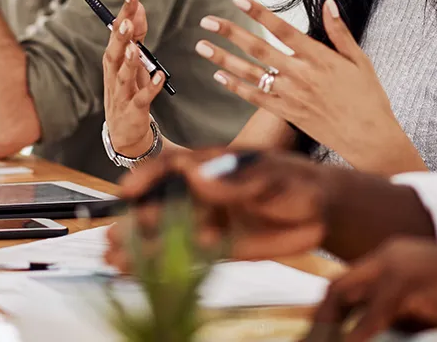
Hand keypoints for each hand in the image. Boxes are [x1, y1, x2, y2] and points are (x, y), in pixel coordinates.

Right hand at [102, 0, 165, 157]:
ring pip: (123, 75)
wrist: (126, 132)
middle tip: (126, 19)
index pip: (117, 31)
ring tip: (134, 46)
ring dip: (129, 61)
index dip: (125, 12)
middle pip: (115, 51)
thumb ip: (137, 35)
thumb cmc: (129, 90)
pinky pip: (143, 97)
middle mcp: (114, 73)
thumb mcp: (132, 60)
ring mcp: (122, 92)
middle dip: (121, 35)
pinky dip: (151, 87)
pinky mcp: (134, 110)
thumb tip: (139, 8)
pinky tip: (160, 76)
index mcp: (113, 59)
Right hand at [104, 149, 329, 268]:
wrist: (322, 211)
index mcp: (215, 164)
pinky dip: (159, 264)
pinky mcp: (217, 248)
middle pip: (163, 201)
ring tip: (113, 258)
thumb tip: (198, 173)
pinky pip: (183, 255)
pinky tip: (135, 272)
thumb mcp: (272, 177)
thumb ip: (237, 179)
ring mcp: (210, 219)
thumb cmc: (298, 182)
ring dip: (139, 243)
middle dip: (136, 218)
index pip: (175, 166)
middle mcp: (205, 190)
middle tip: (114, 236)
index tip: (129, 192)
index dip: (149, 177)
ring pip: (167, 231)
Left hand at [196, 0, 418, 172]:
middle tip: (207, 20)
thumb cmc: (368, 96)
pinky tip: (219, 75)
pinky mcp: (286, 113)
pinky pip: (255, 98)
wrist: (368, 138)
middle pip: (258, 49)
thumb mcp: (359, 59)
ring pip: (250, 73)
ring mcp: (291, 96)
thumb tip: (328, 2)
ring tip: (201, 45)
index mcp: (318, 57)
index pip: (282, 29)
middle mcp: (300, 75)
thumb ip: (340, 31)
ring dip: (223, 58)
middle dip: (230, 32)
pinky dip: (235, 86)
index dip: (259, 13)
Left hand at [306, 239, 436, 341]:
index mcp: (391, 258)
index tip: (312, 339)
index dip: (325, 314)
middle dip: (317, 321)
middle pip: (337, 287)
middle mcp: (388, 256)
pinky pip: (373, 313)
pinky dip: (356, 335)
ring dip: (327, 328)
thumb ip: (398, 317)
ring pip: (345, 295)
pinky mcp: (409, 280)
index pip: (346, 285)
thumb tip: (367, 334)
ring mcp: (397, 264)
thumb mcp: (426, 308)